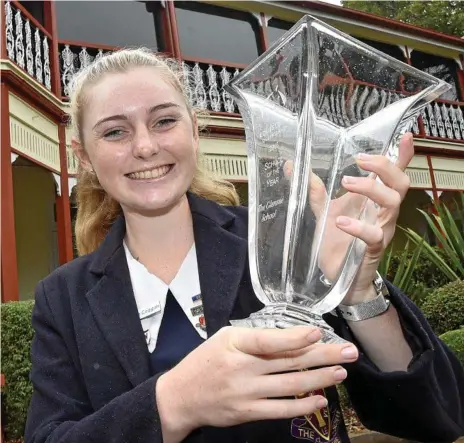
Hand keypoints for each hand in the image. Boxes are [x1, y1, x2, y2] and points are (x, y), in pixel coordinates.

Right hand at [156, 326, 357, 441]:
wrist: (181, 396)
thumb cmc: (205, 361)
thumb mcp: (225, 339)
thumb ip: (255, 339)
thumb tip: (292, 338)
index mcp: (235, 344)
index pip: (269, 340)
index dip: (295, 337)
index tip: (319, 332)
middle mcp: (242, 368)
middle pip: (289, 362)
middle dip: (323, 356)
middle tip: (349, 352)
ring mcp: (246, 393)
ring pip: (290, 386)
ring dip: (320, 379)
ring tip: (341, 372)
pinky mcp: (248, 413)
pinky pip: (281, 410)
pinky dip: (303, 406)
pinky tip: (321, 400)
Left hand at [308, 133, 413, 303]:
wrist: (339, 275)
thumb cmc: (337, 240)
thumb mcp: (324, 211)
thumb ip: (313, 190)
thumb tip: (292, 165)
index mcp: (372, 199)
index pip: (394, 174)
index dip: (404, 155)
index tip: (407, 135)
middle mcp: (381, 211)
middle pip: (400, 182)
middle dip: (383, 167)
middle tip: (359, 161)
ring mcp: (381, 229)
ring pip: (393, 203)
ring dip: (371, 189)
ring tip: (346, 182)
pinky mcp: (373, 248)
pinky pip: (374, 234)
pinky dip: (358, 226)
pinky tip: (340, 222)